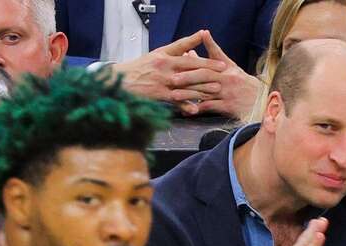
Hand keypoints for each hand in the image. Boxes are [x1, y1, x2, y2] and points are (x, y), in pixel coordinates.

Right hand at [112, 30, 226, 102]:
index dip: (206, 61)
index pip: (189, 58)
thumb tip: (199, 36)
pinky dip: (185, 105)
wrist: (122, 79)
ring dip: (201, 89)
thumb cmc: (143, 66)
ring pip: (185, 86)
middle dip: (208, 74)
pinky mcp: (158, 95)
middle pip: (190, 71)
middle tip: (223, 77)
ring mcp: (162, 83)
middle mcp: (165, 69)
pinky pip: (174, 101)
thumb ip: (180, 46)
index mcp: (165, 57)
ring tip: (215, 91)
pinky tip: (195, 109)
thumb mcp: (160, 53)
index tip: (222, 64)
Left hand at [170, 30, 261, 118]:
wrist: (260, 100)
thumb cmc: (242, 81)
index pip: (210, 61)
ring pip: (205, 93)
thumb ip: (215, 51)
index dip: (196, 59)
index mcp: (226, 68)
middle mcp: (227, 80)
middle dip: (189, 77)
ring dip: (189, 95)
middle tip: (173, 79)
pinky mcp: (228, 107)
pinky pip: (210, 108)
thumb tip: (202, 34)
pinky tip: (186, 111)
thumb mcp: (230, 65)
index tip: (182, 56)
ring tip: (174, 96)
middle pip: (206, 77)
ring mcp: (227, 94)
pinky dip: (197, 109)